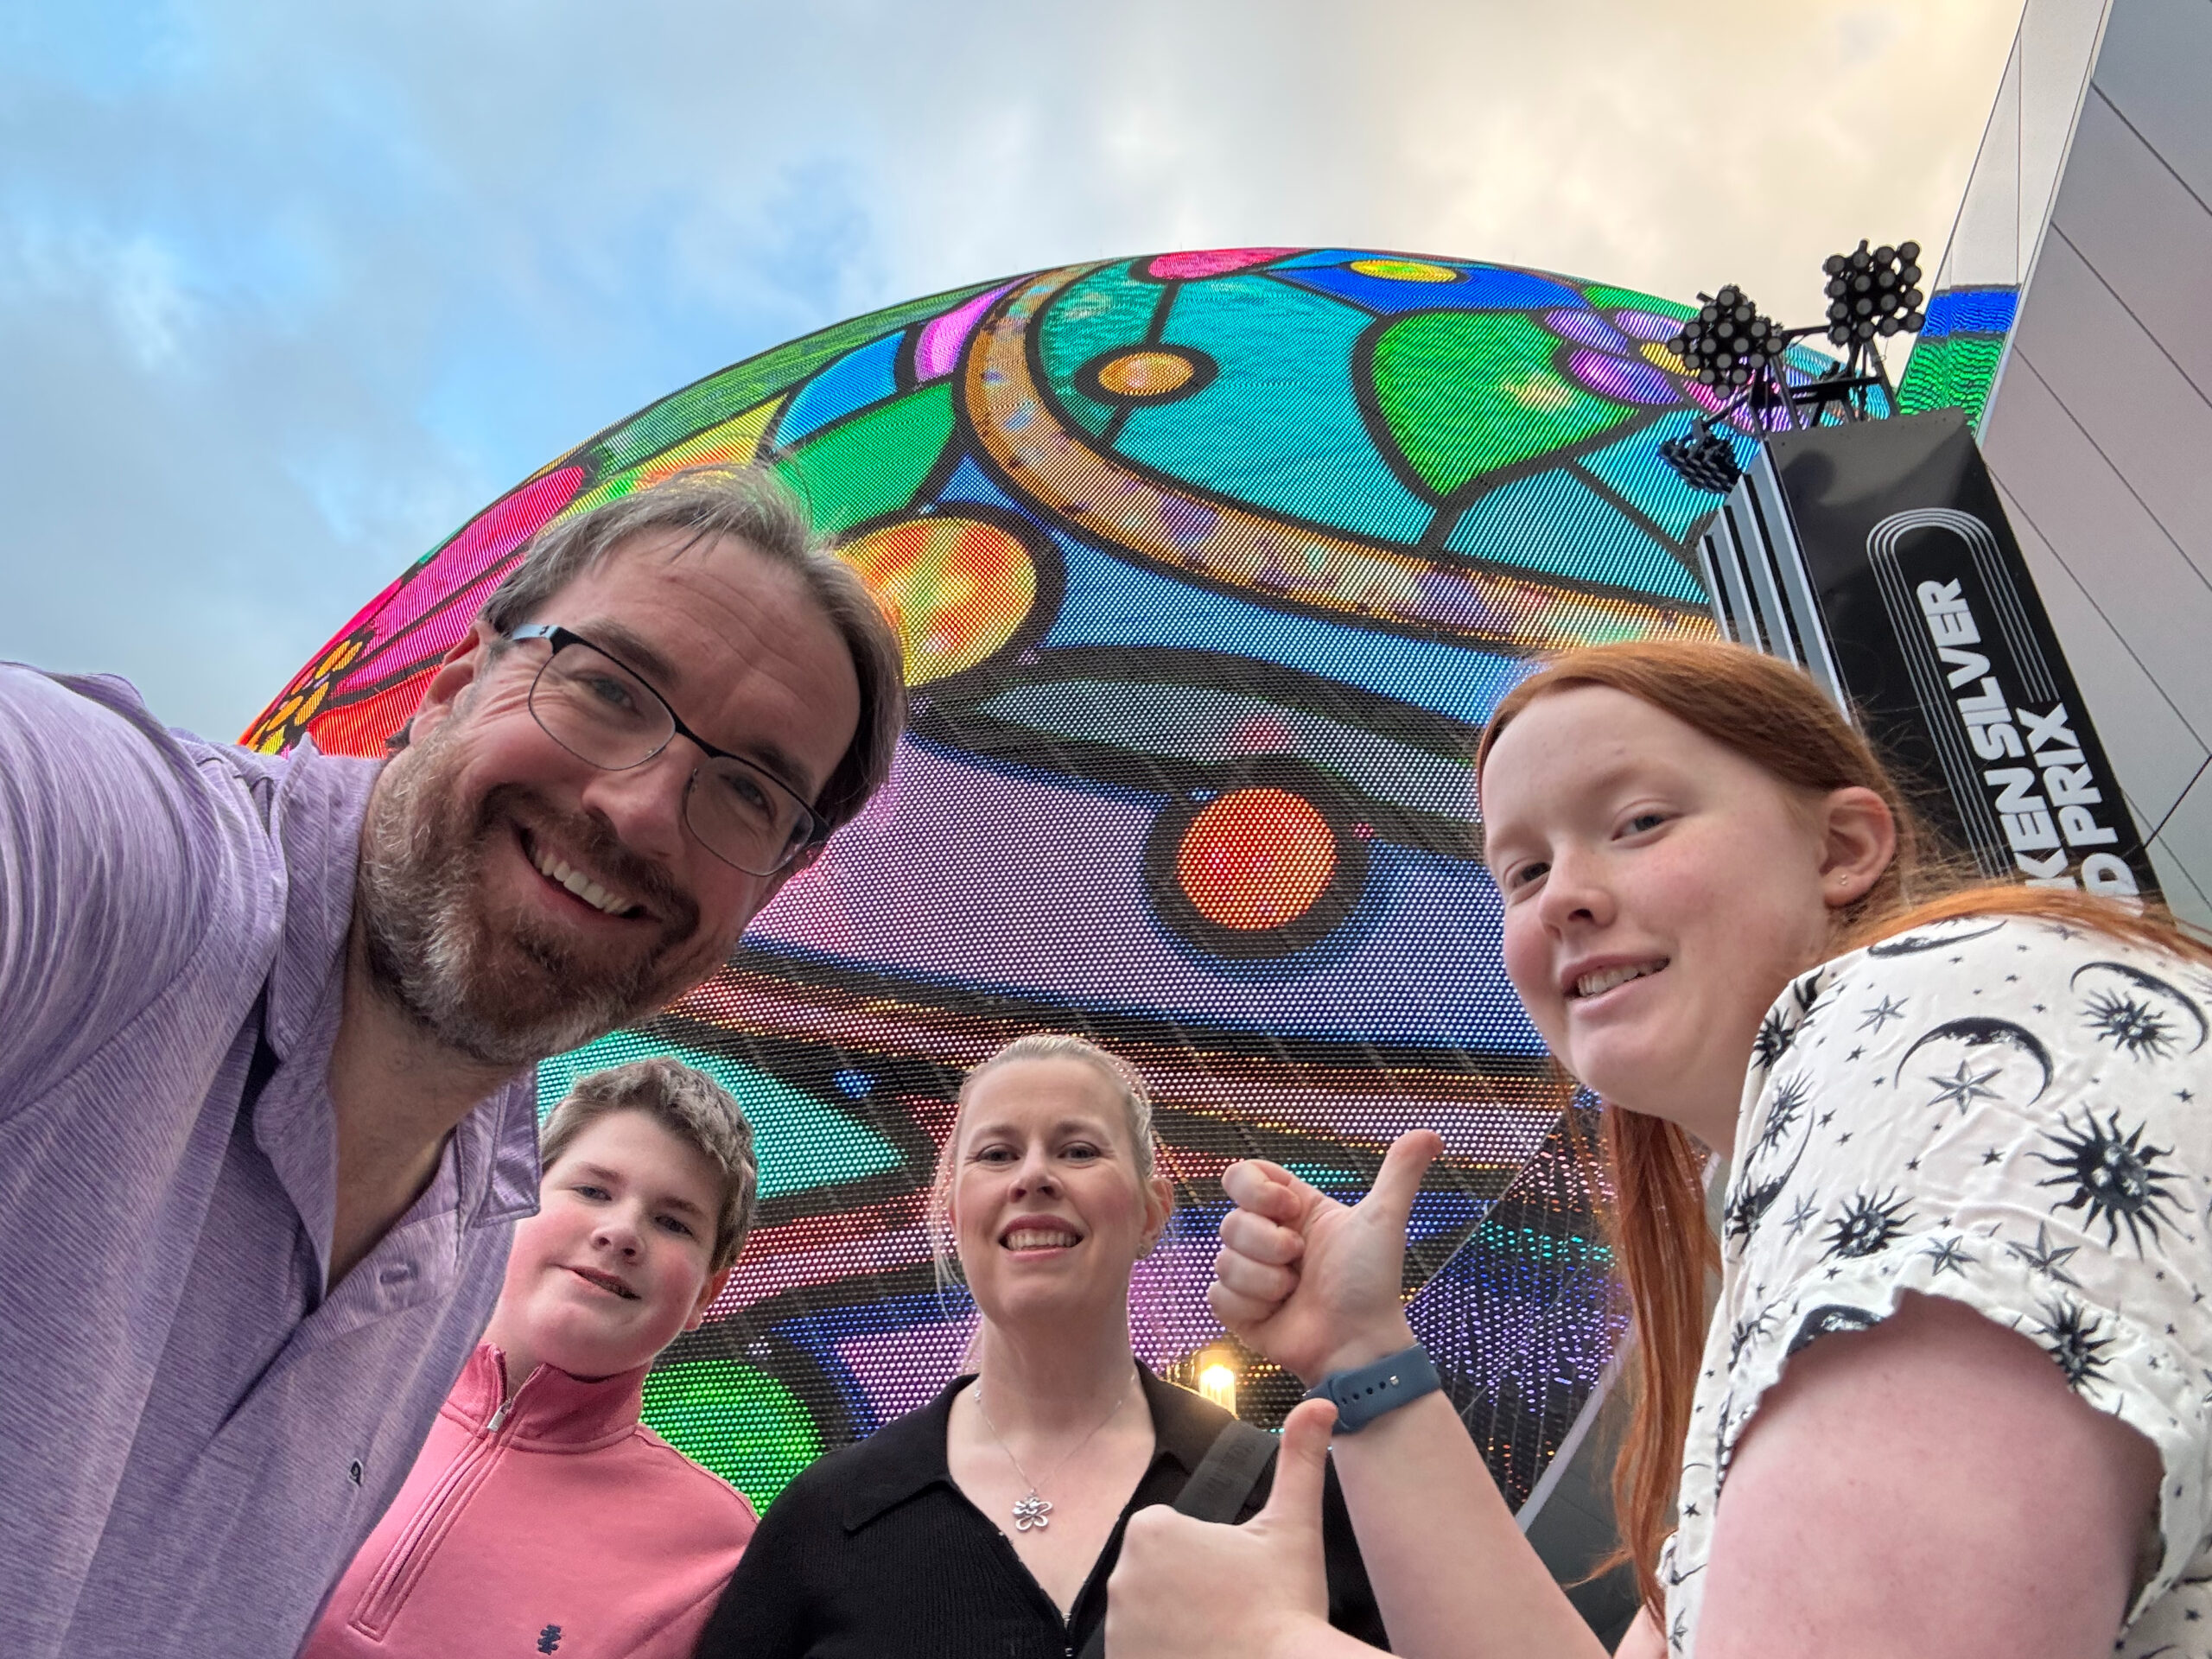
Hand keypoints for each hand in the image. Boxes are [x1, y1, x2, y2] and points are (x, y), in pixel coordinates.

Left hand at [1106, 1400, 1364, 1658]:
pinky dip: (1162, 1654)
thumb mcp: (1295, 1527)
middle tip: (1233, 1610)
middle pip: (1158, 1577)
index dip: (1208, 1556)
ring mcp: (1117, 1630)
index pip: (1172, 1535)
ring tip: (1220, 1640)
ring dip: (1175, 1626)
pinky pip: (1140, 1653)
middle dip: (1189, 1591)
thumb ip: (1300, 1459)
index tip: (1236, 1579)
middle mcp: (1120, 1578)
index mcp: (1152, 1531)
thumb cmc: (1287, 1607)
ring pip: (1149, 1617)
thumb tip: (1320, 1403)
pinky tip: (1203, 1656)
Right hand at [1208, 1130, 1441, 1383]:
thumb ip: (1400, 1172)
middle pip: (1229, 1221)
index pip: (1242, 1175)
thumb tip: (1432, 1135)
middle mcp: (1266, 1237)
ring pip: (1223, 1261)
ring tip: (1294, 1293)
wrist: (1358, 1345)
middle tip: (1301, 1262)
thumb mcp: (1383, 1220)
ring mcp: (1250, 1273)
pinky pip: (1216, 1295)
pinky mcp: (1237, 1309)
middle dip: (1268, 1245)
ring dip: (1264, 1281)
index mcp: (1291, 1209)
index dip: (1257, 1192)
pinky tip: (1277, 1313)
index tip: (1290, 1210)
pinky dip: (1250, 1305)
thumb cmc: (1371, 1284)